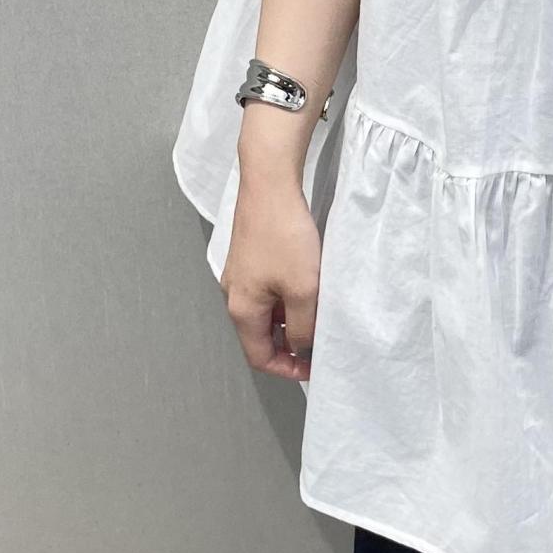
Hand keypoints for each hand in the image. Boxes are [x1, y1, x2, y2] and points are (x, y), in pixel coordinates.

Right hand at [221, 164, 320, 380]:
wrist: (269, 183)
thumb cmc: (285, 236)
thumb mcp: (303, 289)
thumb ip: (304, 327)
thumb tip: (302, 348)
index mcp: (241, 309)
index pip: (259, 357)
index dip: (287, 369)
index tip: (313, 367)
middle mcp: (234, 293)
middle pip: (260, 334)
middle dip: (289, 343)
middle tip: (319, 341)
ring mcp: (239, 272)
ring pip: (265, 310)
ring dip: (290, 318)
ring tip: (317, 312)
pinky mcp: (249, 254)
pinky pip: (266, 289)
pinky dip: (285, 297)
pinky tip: (307, 284)